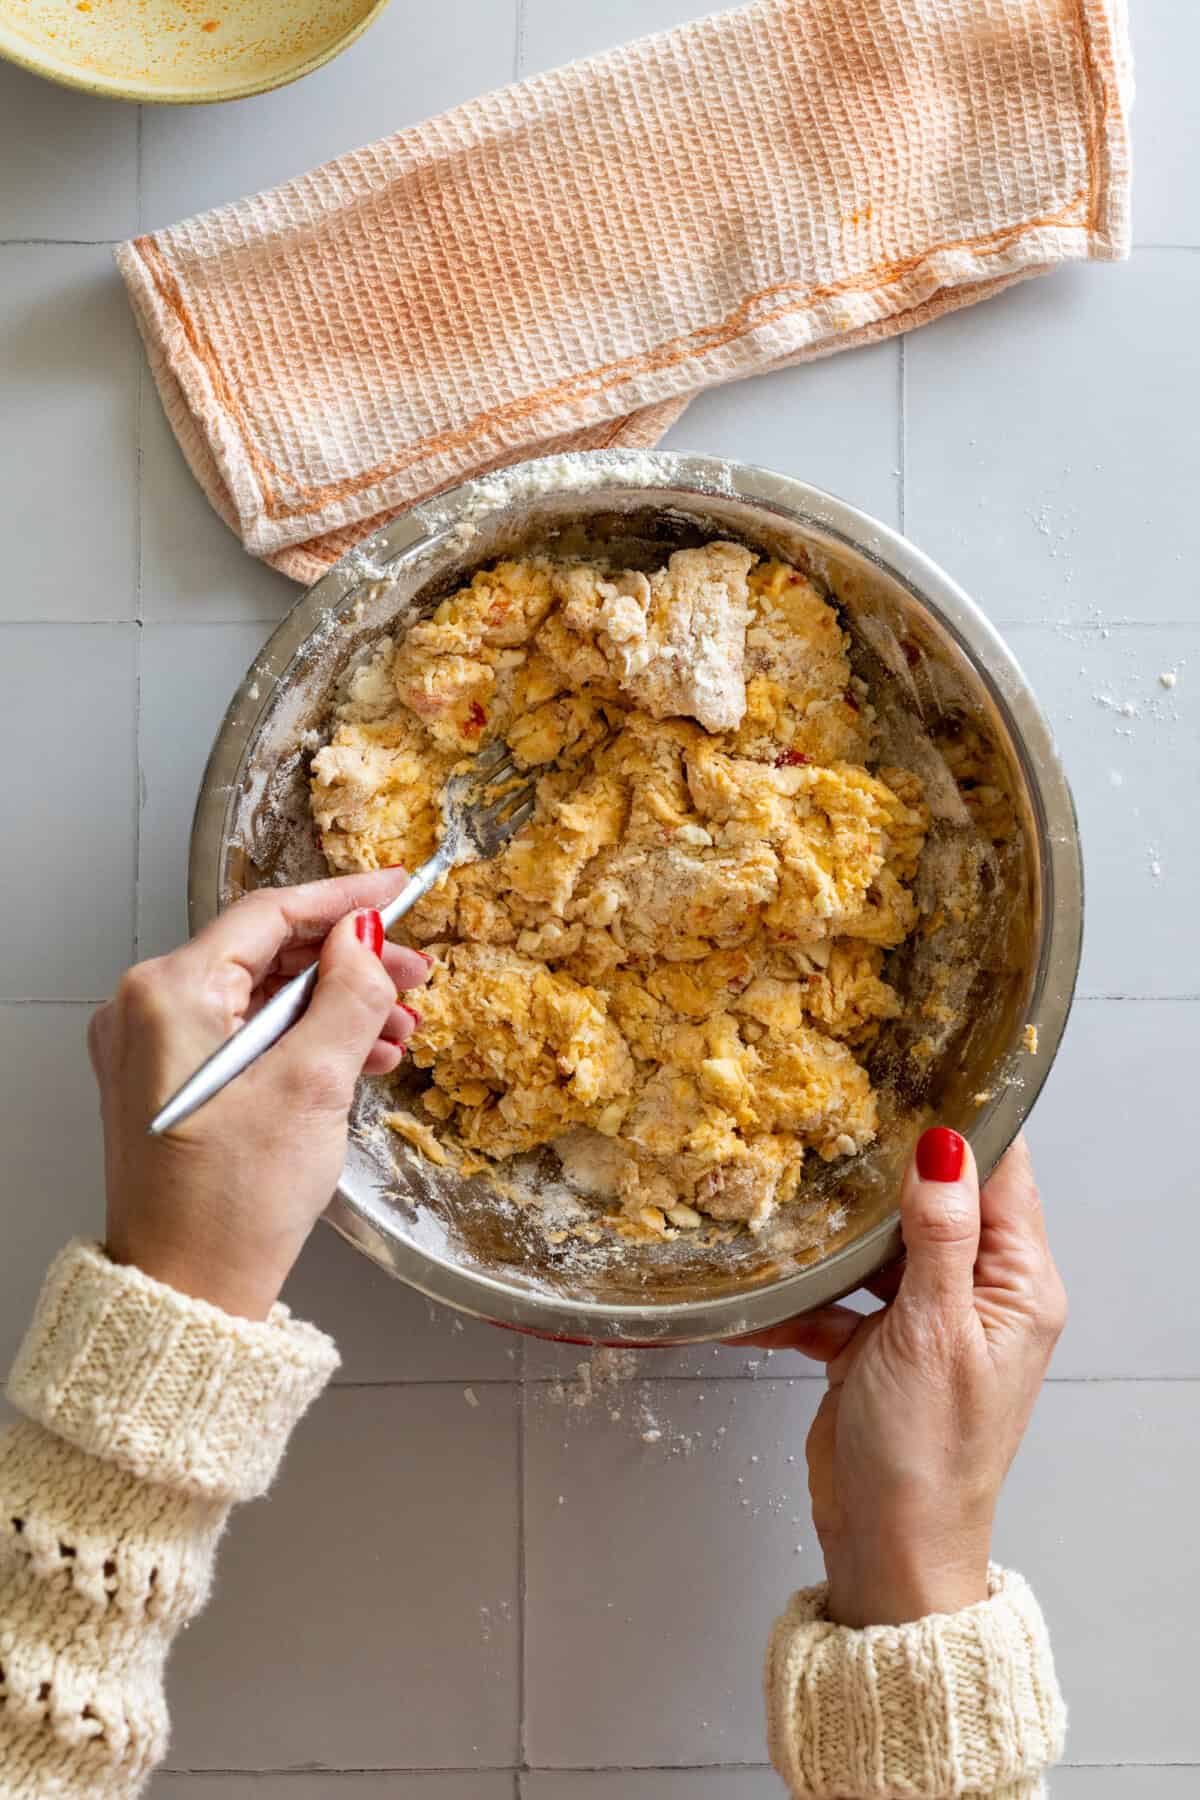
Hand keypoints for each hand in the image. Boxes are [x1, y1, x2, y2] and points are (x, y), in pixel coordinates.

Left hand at [88, 872, 430, 1321]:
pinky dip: (305, 1041)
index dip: (343, 898)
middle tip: (414, 976)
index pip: (268, 914)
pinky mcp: (171, 1084)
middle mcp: (147, 1009)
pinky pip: (247, 1037)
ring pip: (262, 997)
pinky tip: (361, 1058)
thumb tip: (366, 936)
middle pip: (265, 954)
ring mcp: (154, 1049)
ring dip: (335, 1007)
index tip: (396, 889)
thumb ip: (347, 995)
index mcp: (167, 993)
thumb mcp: (313, 1084)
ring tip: (399, 1031)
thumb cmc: (233, 1201)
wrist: (188, 1293)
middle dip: (348, 964)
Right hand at [738, 1130, 1065, 1627]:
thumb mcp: (934, 1332)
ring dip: (835, 1228)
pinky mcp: (870, 1346)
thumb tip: (945, 1146)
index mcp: (1016, 1284)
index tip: (917, 1067)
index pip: (1002, 1176)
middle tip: (831, 1106)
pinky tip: (755, 1282)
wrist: (886, 1549)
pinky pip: (832, 1300)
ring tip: (786, 1175)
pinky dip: (796, 1296)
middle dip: (883, 1163)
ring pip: (876, 1245)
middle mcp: (976, 1293)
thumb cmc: (928, 1453)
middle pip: (932, 1202)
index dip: (965, 1123)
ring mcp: (921, 1319)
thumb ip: (940, 1236)